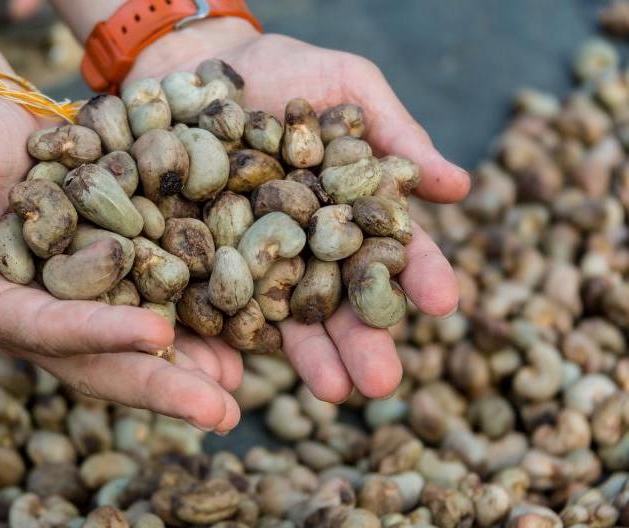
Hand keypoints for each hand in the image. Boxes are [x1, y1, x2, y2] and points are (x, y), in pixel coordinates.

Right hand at [0, 88, 241, 432]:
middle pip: (97, 362)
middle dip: (158, 387)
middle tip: (220, 413)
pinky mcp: (104, 288)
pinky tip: (233, 353)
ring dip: (184, 376)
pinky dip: (189, 336)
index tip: (159, 333)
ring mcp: (72, 309)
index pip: (46, 328)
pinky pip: (148, 316)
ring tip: (236, 391)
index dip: (100, 332)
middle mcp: (33, 318)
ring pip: (130, 354)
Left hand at [128, 19, 469, 402]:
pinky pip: (215, 301)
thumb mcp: (349, 87)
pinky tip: (242, 365)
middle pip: (340, 300)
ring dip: (308, 355)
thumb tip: (458, 187)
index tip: (443, 302)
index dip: (417, 276)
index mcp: (352, 213)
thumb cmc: (287, 71)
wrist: (198, 64)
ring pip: (284, 314)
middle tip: (384, 382)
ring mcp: (256, 258)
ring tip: (331, 391)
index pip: (392, 250)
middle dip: (363, 341)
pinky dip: (229, 333)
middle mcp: (309, 247)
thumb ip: (396, 135)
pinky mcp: (202, 260)